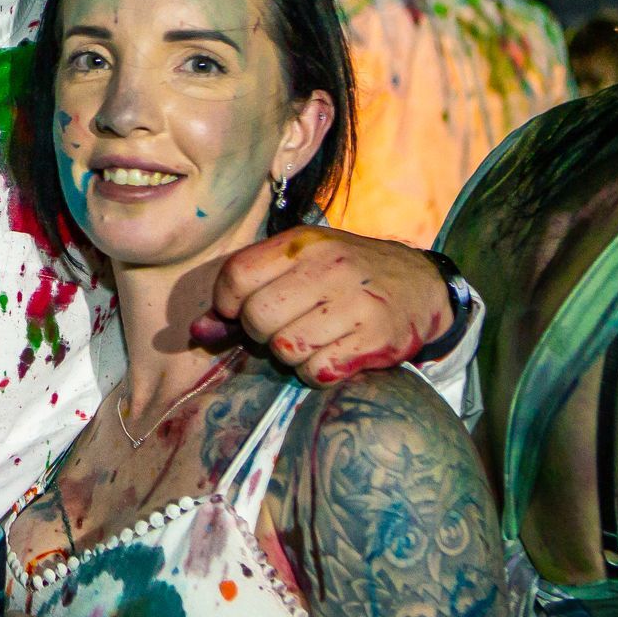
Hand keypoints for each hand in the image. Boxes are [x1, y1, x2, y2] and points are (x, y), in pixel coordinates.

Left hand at [202, 225, 451, 384]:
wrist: (420, 286)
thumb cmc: (344, 276)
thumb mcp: (297, 267)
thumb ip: (244, 294)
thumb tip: (197, 333)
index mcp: (303, 244)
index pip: (236, 276)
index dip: (228, 305)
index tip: (244, 311)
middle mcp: (329, 268)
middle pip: (258, 319)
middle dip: (262, 333)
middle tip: (285, 326)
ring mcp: (355, 304)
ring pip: (285, 349)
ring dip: (292, 354)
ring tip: (313, 338)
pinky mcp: (375, 339)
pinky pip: (317, 372)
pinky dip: (318, 371)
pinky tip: (334, 352)